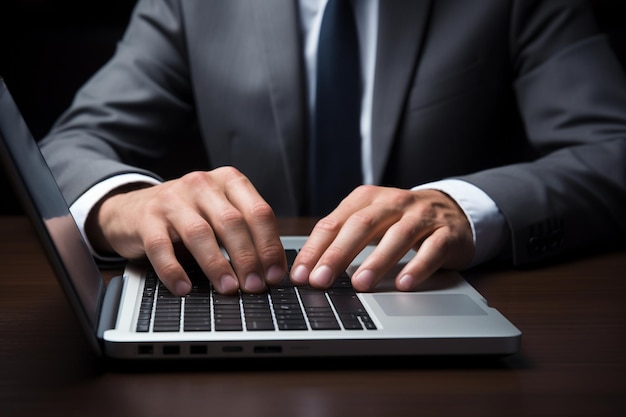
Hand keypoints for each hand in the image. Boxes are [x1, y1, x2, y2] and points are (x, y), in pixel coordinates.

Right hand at [87, 167, 286, 295]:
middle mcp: (202, 185)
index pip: (258, 212)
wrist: (133, 208)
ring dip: (217, 265)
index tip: (275, 274)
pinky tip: (184, 288)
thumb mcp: (220, 213)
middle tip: (255, 286)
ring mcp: (173, 199)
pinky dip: (173, 271)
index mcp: (229, 181)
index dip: (269, 245)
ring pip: (200, 234)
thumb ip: (244, 234)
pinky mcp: (146, 218)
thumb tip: (270, 272)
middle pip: (232, 222)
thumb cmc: (189, 215)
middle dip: (247, 258)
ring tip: (228, 288)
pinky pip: (161, 247)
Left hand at [290, 186, 474, 290]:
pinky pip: (432, 249)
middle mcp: (393, 202)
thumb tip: (310, 270)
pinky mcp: (447, 233)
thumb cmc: (400, 221)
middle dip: (338, 255)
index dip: (315, 249)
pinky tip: (404, 284)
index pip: (334, 222)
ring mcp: (422, 216)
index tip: (301, 275)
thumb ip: (342, 239)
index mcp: (367, 198)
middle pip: (362, 226)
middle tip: (320, 281)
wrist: (452, 210)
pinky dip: (418, 267)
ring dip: (377, 261)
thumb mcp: (370, 221)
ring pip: (397, 236)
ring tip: (360, 284)